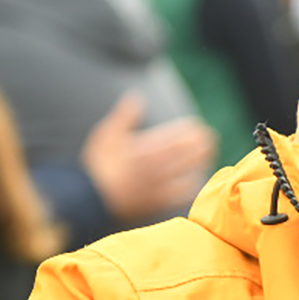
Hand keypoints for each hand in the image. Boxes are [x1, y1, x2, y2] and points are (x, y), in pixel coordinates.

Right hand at [82, 92, 214, 221]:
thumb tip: (136, 97)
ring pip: (194, 171)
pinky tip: (195, 180)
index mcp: (149, 147)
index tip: (197, 126)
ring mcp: (162, 185)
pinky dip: (194, 184)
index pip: (184, 134)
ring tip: (207, 156)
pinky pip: (186, 193)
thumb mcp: (107, 135)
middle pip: (195, 151)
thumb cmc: (97, 165)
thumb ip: (125, 115)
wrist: (90, 199)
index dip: (195, 129)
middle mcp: (160, 166)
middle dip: (205, 143)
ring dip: (203, 162)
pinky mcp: (160, 202)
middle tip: (209, 139)